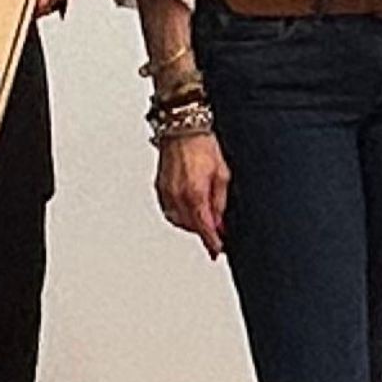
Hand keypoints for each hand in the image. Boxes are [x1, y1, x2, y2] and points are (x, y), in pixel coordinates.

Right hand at [154, 130, 228, 255]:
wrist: (182, 129)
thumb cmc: (203, 146)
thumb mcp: (222, 175)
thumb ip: (220, 202)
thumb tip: (221, 222)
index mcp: (195, 194)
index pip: (204, 228)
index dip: (211, 242)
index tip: (216, 251)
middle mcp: (177, 196)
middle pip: (191, 226)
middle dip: (204, 232)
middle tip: (217, 232)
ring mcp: (166, 193)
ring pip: (178, 221)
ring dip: (192, 225)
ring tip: (205, 220)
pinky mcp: (160, 188)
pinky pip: (169, 211)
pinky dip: (180, 215)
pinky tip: (189, 211)